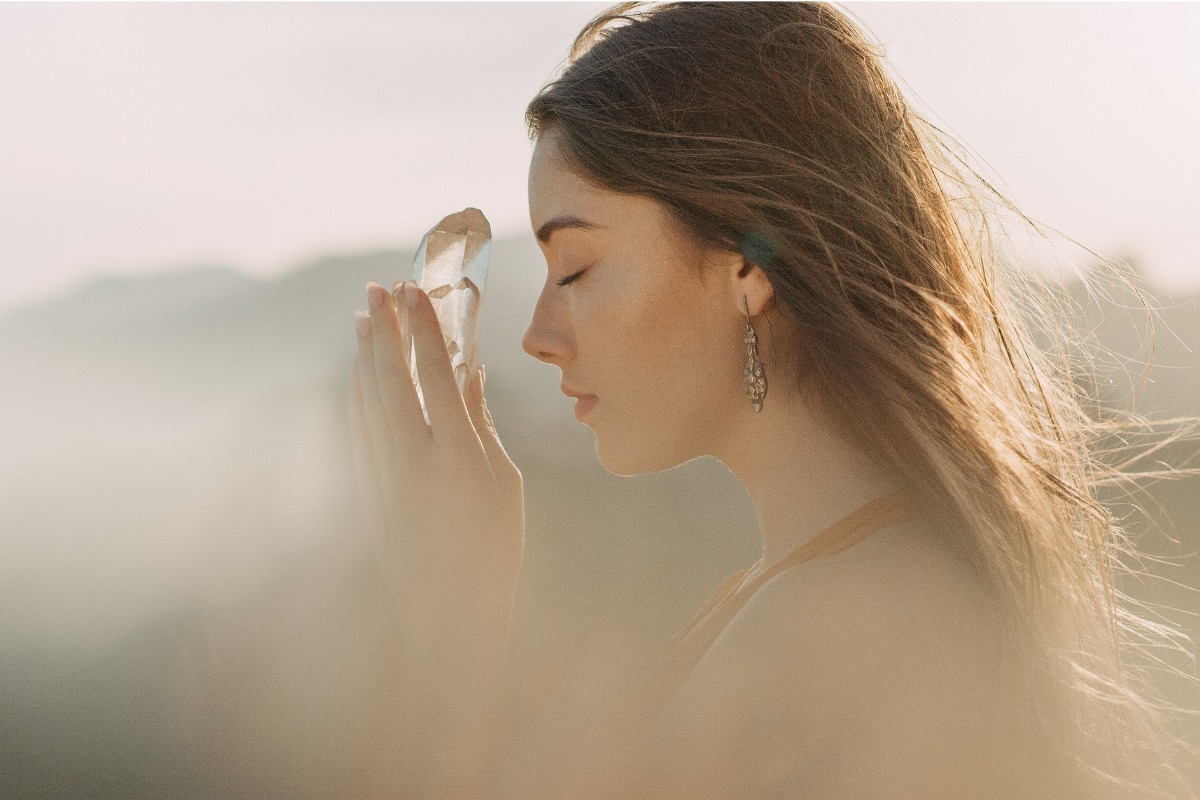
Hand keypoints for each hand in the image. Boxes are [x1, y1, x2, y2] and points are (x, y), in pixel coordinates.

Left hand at [349, 280, 523, 662]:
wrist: (446, 614)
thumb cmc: (492, 549)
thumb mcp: (503, 483)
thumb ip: (481, 424)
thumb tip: (470, 374)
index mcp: (457, 458)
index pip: (435, 375)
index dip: (424, 328)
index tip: (416, 290)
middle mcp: (413, 462)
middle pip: (390, 378)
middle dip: (384, 328)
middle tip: (379, 287)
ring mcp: (383, 477)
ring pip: (366, 399)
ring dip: (364, 354)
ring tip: (364, 316)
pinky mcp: (366, 491)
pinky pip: (357, 427)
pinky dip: (356, 392)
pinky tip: (357, 371)